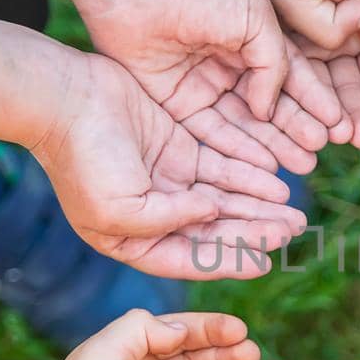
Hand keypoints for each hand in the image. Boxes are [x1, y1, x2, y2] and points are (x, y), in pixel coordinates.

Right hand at [31, 54, 307, 278]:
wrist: (65, 97)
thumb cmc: (83, 157)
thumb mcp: (122, 208)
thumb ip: (170, 219)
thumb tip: (213, 215)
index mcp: (132, 242)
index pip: (192, 259)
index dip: (230, 262)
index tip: (266, 262)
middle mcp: (154, 217)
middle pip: (215, 231)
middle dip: (255, 232)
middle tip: (293, 231)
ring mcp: (168, 182)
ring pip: (224, 200)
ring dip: (259, 208)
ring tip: (295, 213)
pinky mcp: (179, 149)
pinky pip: (222, 169)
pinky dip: (248, 177)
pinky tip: (277, 183)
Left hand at [46, 0, 340, 171]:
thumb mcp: (255, 20)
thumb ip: (275, 64)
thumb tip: (269, 109)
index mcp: (254, 41)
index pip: (292, 77)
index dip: (314, 102)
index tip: (337, 124)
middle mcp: (232, 68)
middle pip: (270, 107)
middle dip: (296, 130)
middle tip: (319, 152)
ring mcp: (205, 88)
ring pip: (245, 125)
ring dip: (273, 146)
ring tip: (301, 165)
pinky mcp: (178, 105)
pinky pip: (212, 134)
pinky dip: (238, 151)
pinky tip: (264, 165)